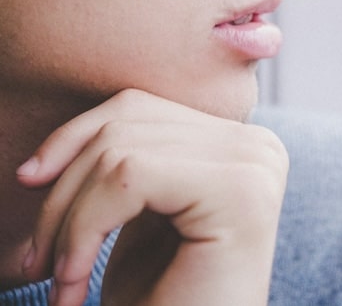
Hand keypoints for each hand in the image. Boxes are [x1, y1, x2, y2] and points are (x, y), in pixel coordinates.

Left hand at [17, 88, 287, 305]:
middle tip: (36, 261)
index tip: (32, 197)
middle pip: (127, 120)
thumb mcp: (138, 219)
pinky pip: (129, 174)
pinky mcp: (238, 190)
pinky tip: (74, 283)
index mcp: (238, 144)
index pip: (139, 107)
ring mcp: (254, 162)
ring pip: (120, 148)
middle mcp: (257, 145)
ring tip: (60, 280)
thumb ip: (129, 160)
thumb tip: (51, 149)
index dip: (71, 144)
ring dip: (67, 220)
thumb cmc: (164, 303)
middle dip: (62, 189)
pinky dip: (82, 229)